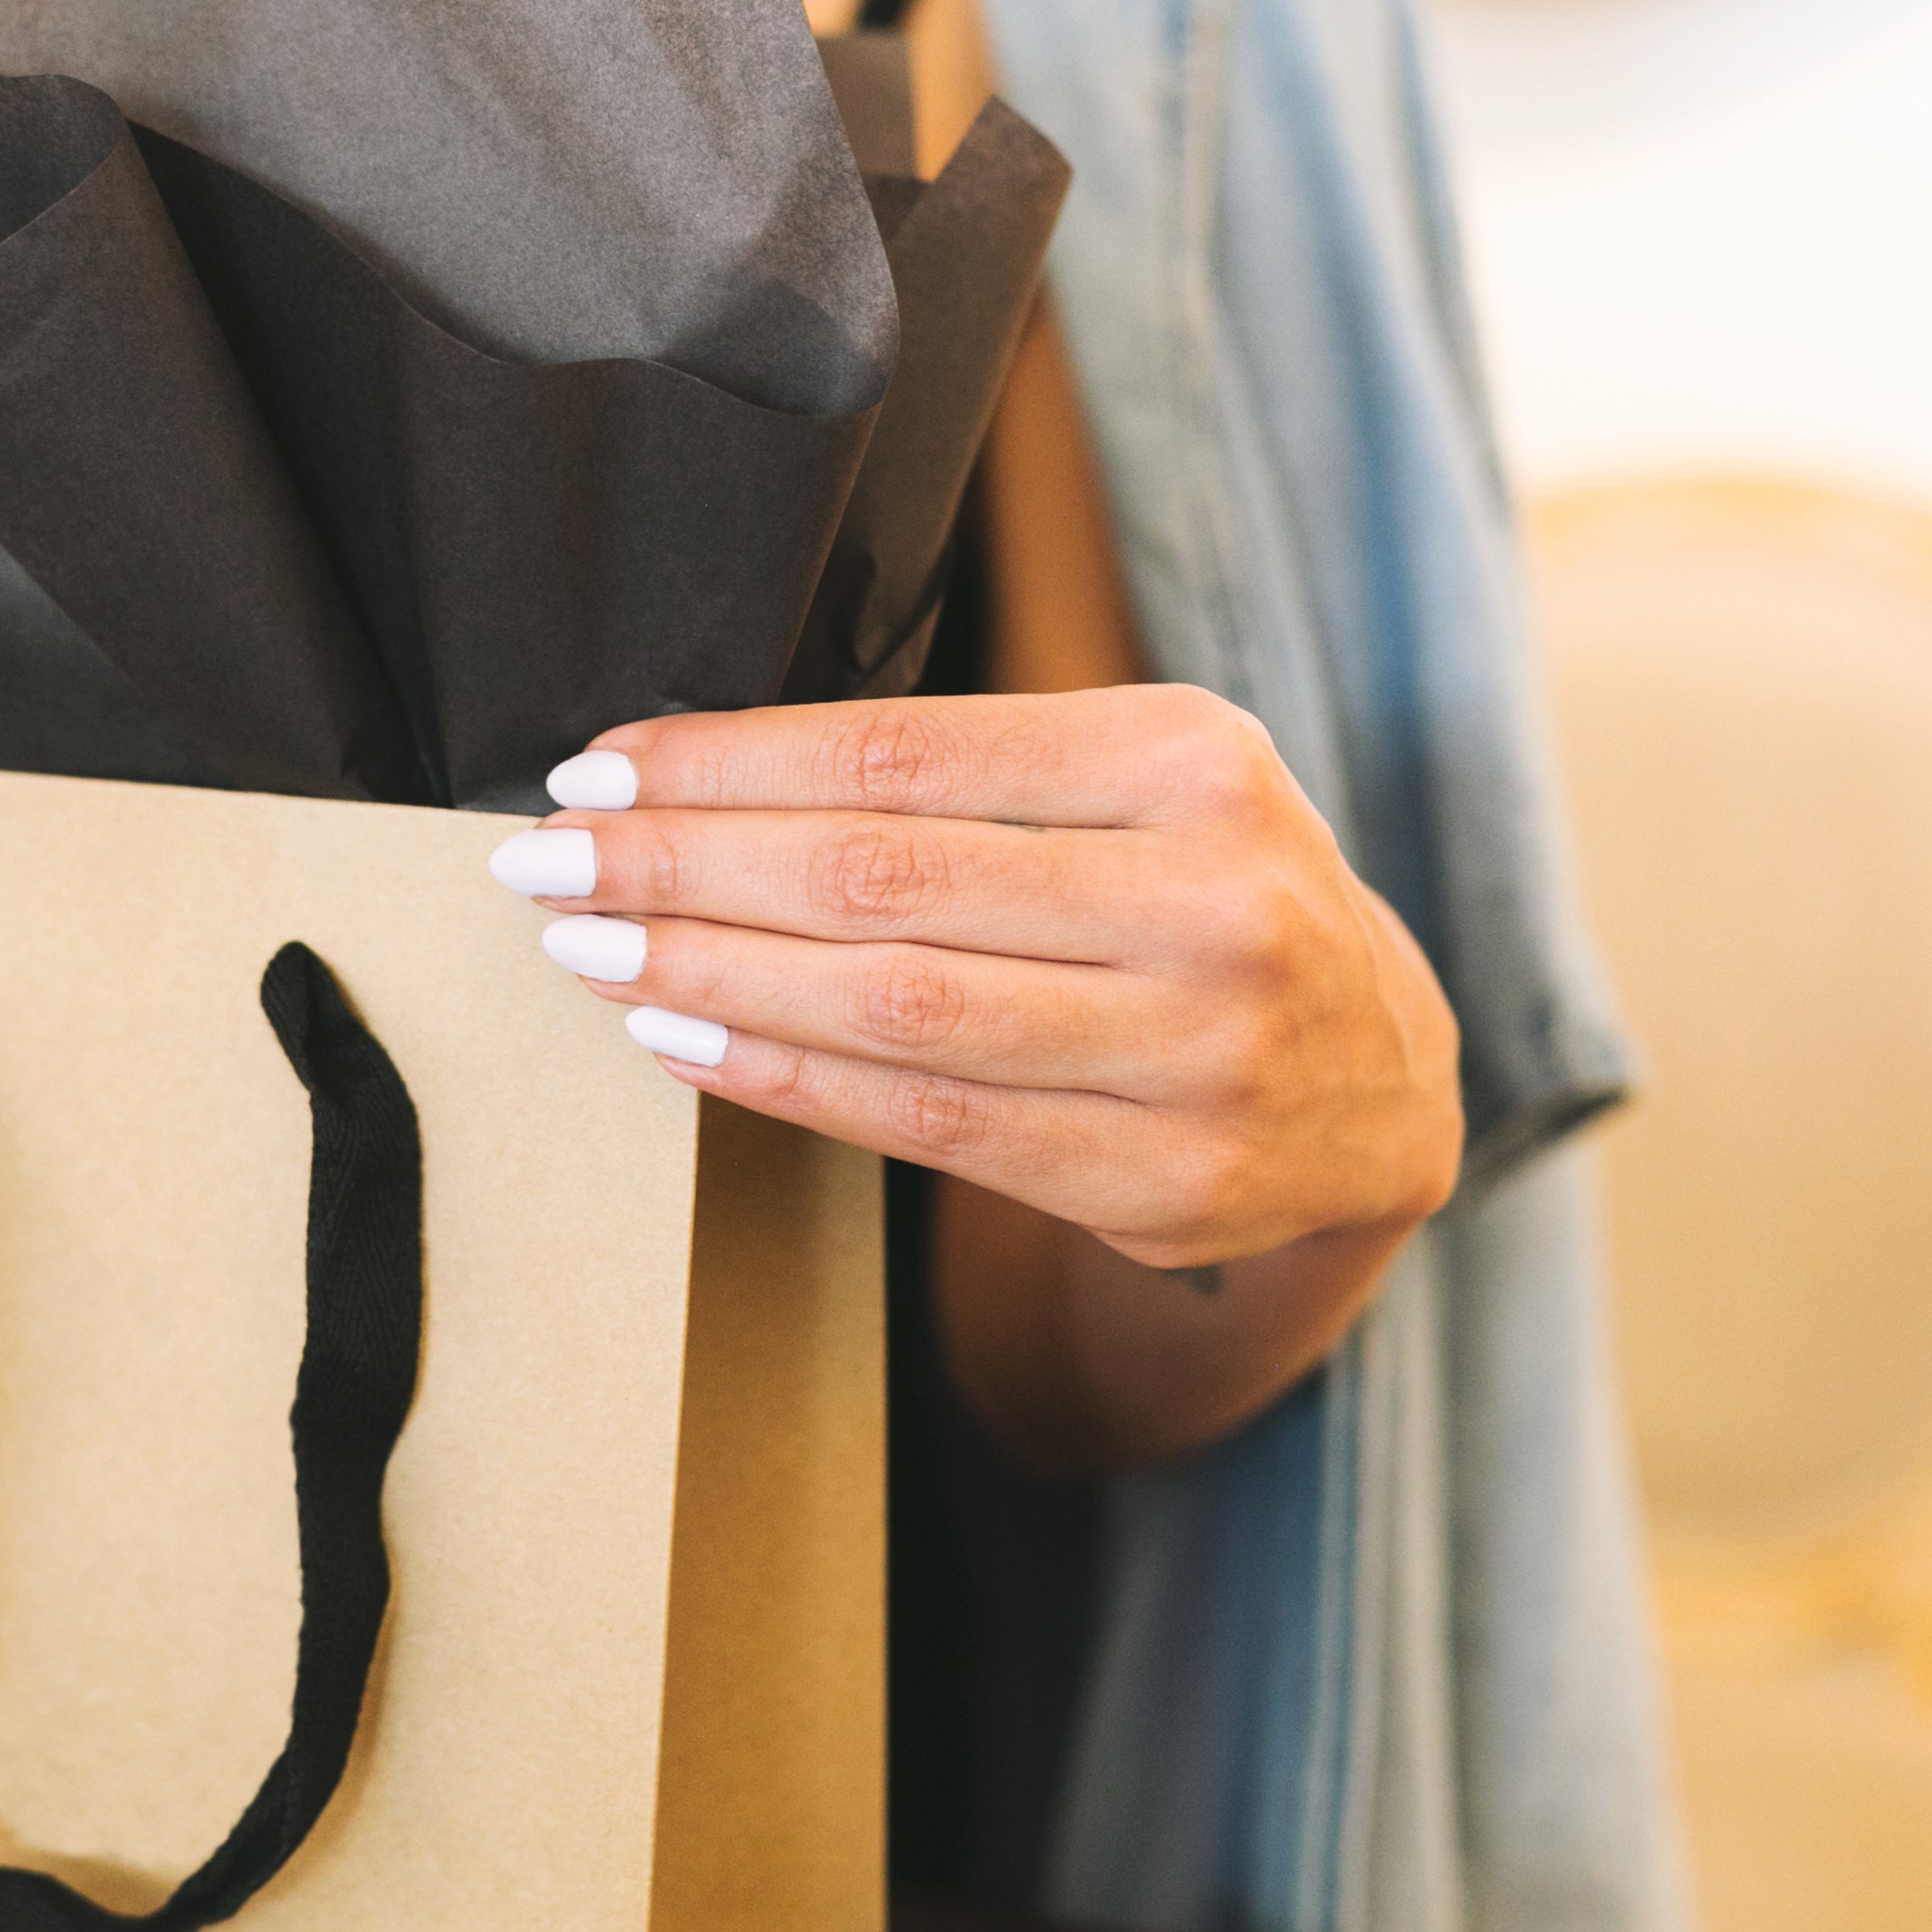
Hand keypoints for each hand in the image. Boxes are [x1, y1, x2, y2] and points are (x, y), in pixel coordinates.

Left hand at [490, 686, 1462, 1271]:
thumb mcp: (1149, 783)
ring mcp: (1193, 1053)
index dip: (730, 764)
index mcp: (1191, 760)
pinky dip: (782, 1079)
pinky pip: (924, 1122)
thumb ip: (975, 776)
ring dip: (709, 977)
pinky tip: (678, 1039)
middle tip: (546, 861)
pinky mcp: (1159, 1180)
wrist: (1385, 1084)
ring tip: (586, 950)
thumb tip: (708, 779)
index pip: (906, 751)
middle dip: (683, 867)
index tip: (597, 770)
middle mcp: (1208, 899)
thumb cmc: (1212, 896)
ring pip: (894, 1007)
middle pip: (882, 877)